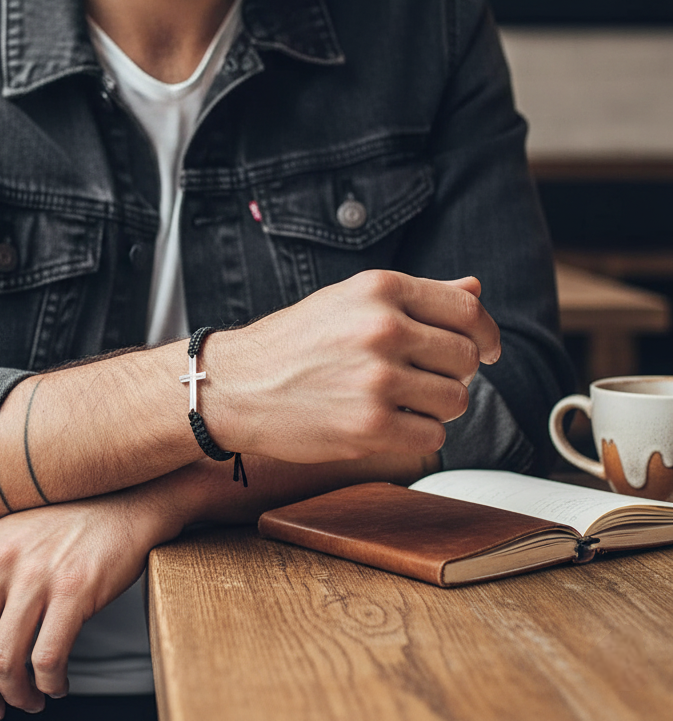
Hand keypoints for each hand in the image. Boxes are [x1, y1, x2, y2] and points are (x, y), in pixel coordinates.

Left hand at [0, 489, 180, 717]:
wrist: (120, 505)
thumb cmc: (63, 530)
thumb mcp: (8, 539)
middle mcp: (0, 559)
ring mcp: (36, 574)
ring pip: (3, 661)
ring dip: (14, 695)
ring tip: (28, 699)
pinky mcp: (74, 590)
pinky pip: (47, 658)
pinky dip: (49, 684)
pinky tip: (56, 684)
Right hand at [208, 271, 500, 462]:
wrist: (237, 385)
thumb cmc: (295, 342)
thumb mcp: (350, 300)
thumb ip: (417, 295)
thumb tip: (476, 286)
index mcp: (379, 289)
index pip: (466, 308)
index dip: (485, 333)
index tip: (485, 349)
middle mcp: (382, 328)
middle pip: (467, 358)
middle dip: (453, 373)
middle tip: (421, 378)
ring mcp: (376, 378)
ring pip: (456, 400)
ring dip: (435, 406)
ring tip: (397, 399)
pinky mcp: (370, 426)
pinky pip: (433, 437)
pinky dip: (417, 435)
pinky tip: (385, 422)